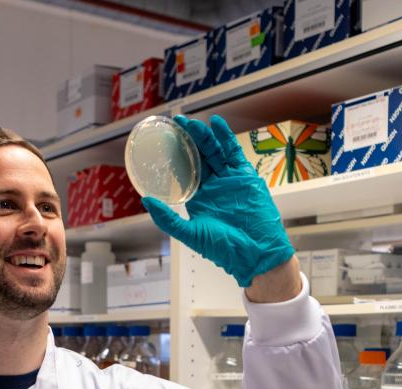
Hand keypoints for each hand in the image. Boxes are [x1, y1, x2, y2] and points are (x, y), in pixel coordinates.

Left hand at [141, 114, 294, 287]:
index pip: (185, 171)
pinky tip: (217, 124)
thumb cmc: (224, 248)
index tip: (165, 140)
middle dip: (189, 140)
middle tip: (177, 123)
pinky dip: (226, 138)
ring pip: (215, 152)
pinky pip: (234, 153)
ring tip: (191, 123)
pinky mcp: (245, 176)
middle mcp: (213, 186)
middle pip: (199, 157)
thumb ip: (168, 219)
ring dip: (204, 136)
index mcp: (199, 198)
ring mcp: (230, 180)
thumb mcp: (190, 234)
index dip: (176, 156)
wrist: (255, 253)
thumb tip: (147, 200)